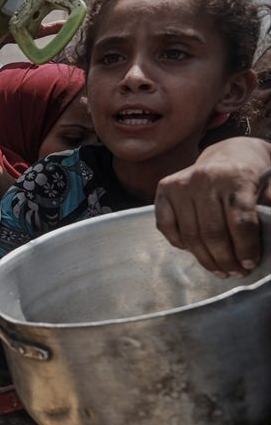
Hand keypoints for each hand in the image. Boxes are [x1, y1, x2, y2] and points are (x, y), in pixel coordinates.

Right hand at [155, 137, 270, 275]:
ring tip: (219, 270)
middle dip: (225, 259)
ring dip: (205, 259)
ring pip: (191, 235)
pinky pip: (167, 227)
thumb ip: (267, 210)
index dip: (246, 247)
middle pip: (213, 232)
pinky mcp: (164, 190)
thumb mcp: (268, 187)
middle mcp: (205, 179)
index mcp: (237, 176)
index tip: (250, 264)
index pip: (240, 221)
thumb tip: (269, 241)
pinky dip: (181, 244)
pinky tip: (195, 251)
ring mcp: (181, 184)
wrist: (227, 153)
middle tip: (235, 272)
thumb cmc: (250, 177)